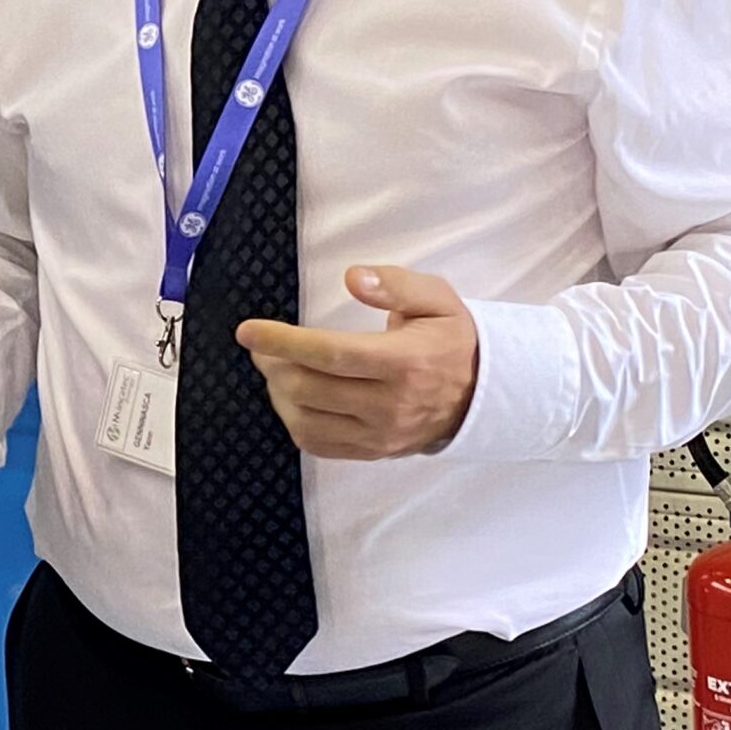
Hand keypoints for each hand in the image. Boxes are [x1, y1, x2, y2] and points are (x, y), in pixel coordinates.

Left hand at [235, 265, 479, 460]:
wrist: (481, 394)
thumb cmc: (451, 339)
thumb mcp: (437, 298)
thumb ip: (396, 285)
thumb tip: (353, 277)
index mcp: (404, 362)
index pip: (331, 354)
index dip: (283, 342)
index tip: (248, 332)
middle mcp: (390, 405)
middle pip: (310, 389)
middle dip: (275, 365)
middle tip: (264, 347)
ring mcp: (380, 434)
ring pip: (307, 422)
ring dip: (279, 394)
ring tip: (278, 370)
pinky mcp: (373, 451)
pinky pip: (318, 445)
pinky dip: (294, 421)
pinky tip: (294, 398)